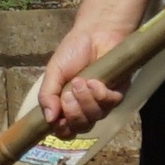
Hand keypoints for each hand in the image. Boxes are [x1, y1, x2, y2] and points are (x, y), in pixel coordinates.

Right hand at [31, 0, 139, 133]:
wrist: (95, 34)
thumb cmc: (73, 52)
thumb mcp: (53, 72)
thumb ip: (47, 95)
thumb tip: (48, 119)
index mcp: (67, 105)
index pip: (65, 130)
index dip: (61, 129)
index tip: (57, 119)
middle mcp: (85, 108)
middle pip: (80, 127)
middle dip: (73, 113)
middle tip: (67, 94)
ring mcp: (102, 103)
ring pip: (95, 117)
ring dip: (85, 101)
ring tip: (80, 81)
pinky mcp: (117, 94)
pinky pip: (110, 104)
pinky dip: (100, 95)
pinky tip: (94, 81)